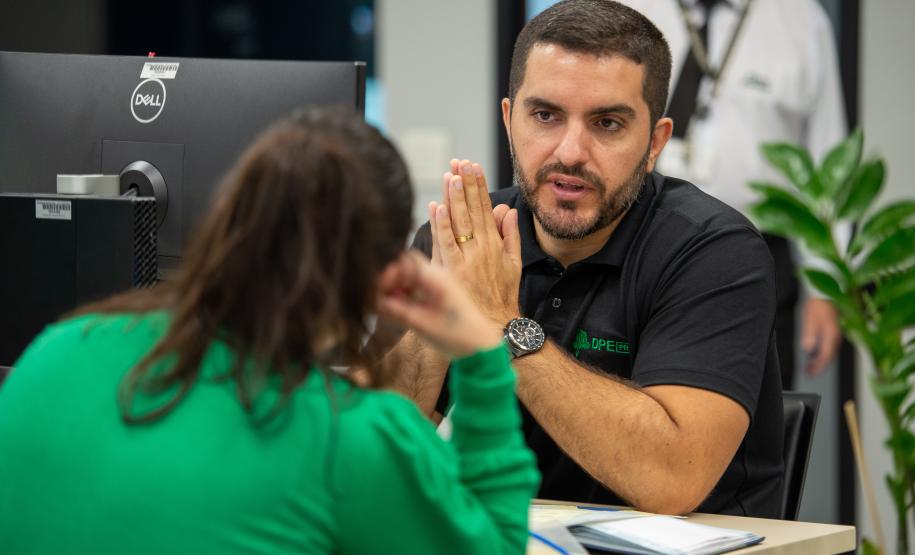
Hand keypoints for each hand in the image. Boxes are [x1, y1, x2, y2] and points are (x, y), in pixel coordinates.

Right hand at [377, 251, 502, 357]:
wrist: (481, 348)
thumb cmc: (458, 336)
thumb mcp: (423, 325)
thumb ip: (397, 311)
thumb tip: (372, 300)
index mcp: (436, 278)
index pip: (406, 261)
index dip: (389, 273)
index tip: (378, 291)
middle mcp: (436, 277)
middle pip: (404, 267)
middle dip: (389, 282)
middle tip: (379, 301)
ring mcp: (435, 286)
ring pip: (406, 279)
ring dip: (394, 291)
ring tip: (385, 309)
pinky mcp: (434, 297)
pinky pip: (412, 290)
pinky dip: (401, 298)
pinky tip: (395, 312)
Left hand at [429, 160, 521, 324]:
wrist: (496, 326)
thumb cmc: (503, 298)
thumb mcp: (514, 265)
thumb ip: (510, 236)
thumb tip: (507, 210)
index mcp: (496, 245)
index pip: (486, 208)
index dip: (479, 186)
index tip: (473, 166)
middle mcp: (482, 249)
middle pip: (472, 210)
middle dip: (466, 184)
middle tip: (460, 162)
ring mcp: (467, 260)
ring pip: (459, 223)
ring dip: (455, 198)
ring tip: (450, 175)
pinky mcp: (453, 272)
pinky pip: (445, 244)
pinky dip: (441, 225)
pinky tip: (437, 207)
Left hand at [802, 297, 841, 375]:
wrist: (827, 291)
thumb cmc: (818, 303)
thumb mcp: (809, 318)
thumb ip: (809, 334)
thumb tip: (808, 349)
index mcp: (831, 334)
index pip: (825, 356)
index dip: (818, 367)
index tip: (810, 373)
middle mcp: (837, 336)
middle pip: (830, 357)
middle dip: (819, 367)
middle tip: (809, 373)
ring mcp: (838, 334)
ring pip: (831, 353)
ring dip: (821, 361)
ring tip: (810, 367)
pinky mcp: (836, 331)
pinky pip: (831, 347)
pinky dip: (824, 353)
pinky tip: (815, 355)